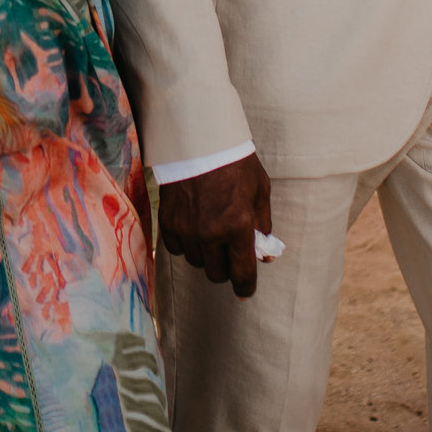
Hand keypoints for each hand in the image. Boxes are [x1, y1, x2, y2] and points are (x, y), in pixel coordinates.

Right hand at [159, 152, 271, 296]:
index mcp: (238, 226)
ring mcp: (186, 228)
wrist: (198, 139)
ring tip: (210, 232)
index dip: (245, 287)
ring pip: (196, 262)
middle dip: (225, 267)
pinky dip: (185, 243)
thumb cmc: (235, 163)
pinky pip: (176, 248)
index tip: (244, 292)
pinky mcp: (167, 221)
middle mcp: (211, 232)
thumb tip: (263, 256)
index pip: (242, 274)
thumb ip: (262, 226)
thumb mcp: (259, 192)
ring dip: (205, 254)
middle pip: (216, 274)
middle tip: (228, 252)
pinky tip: (193, 226)